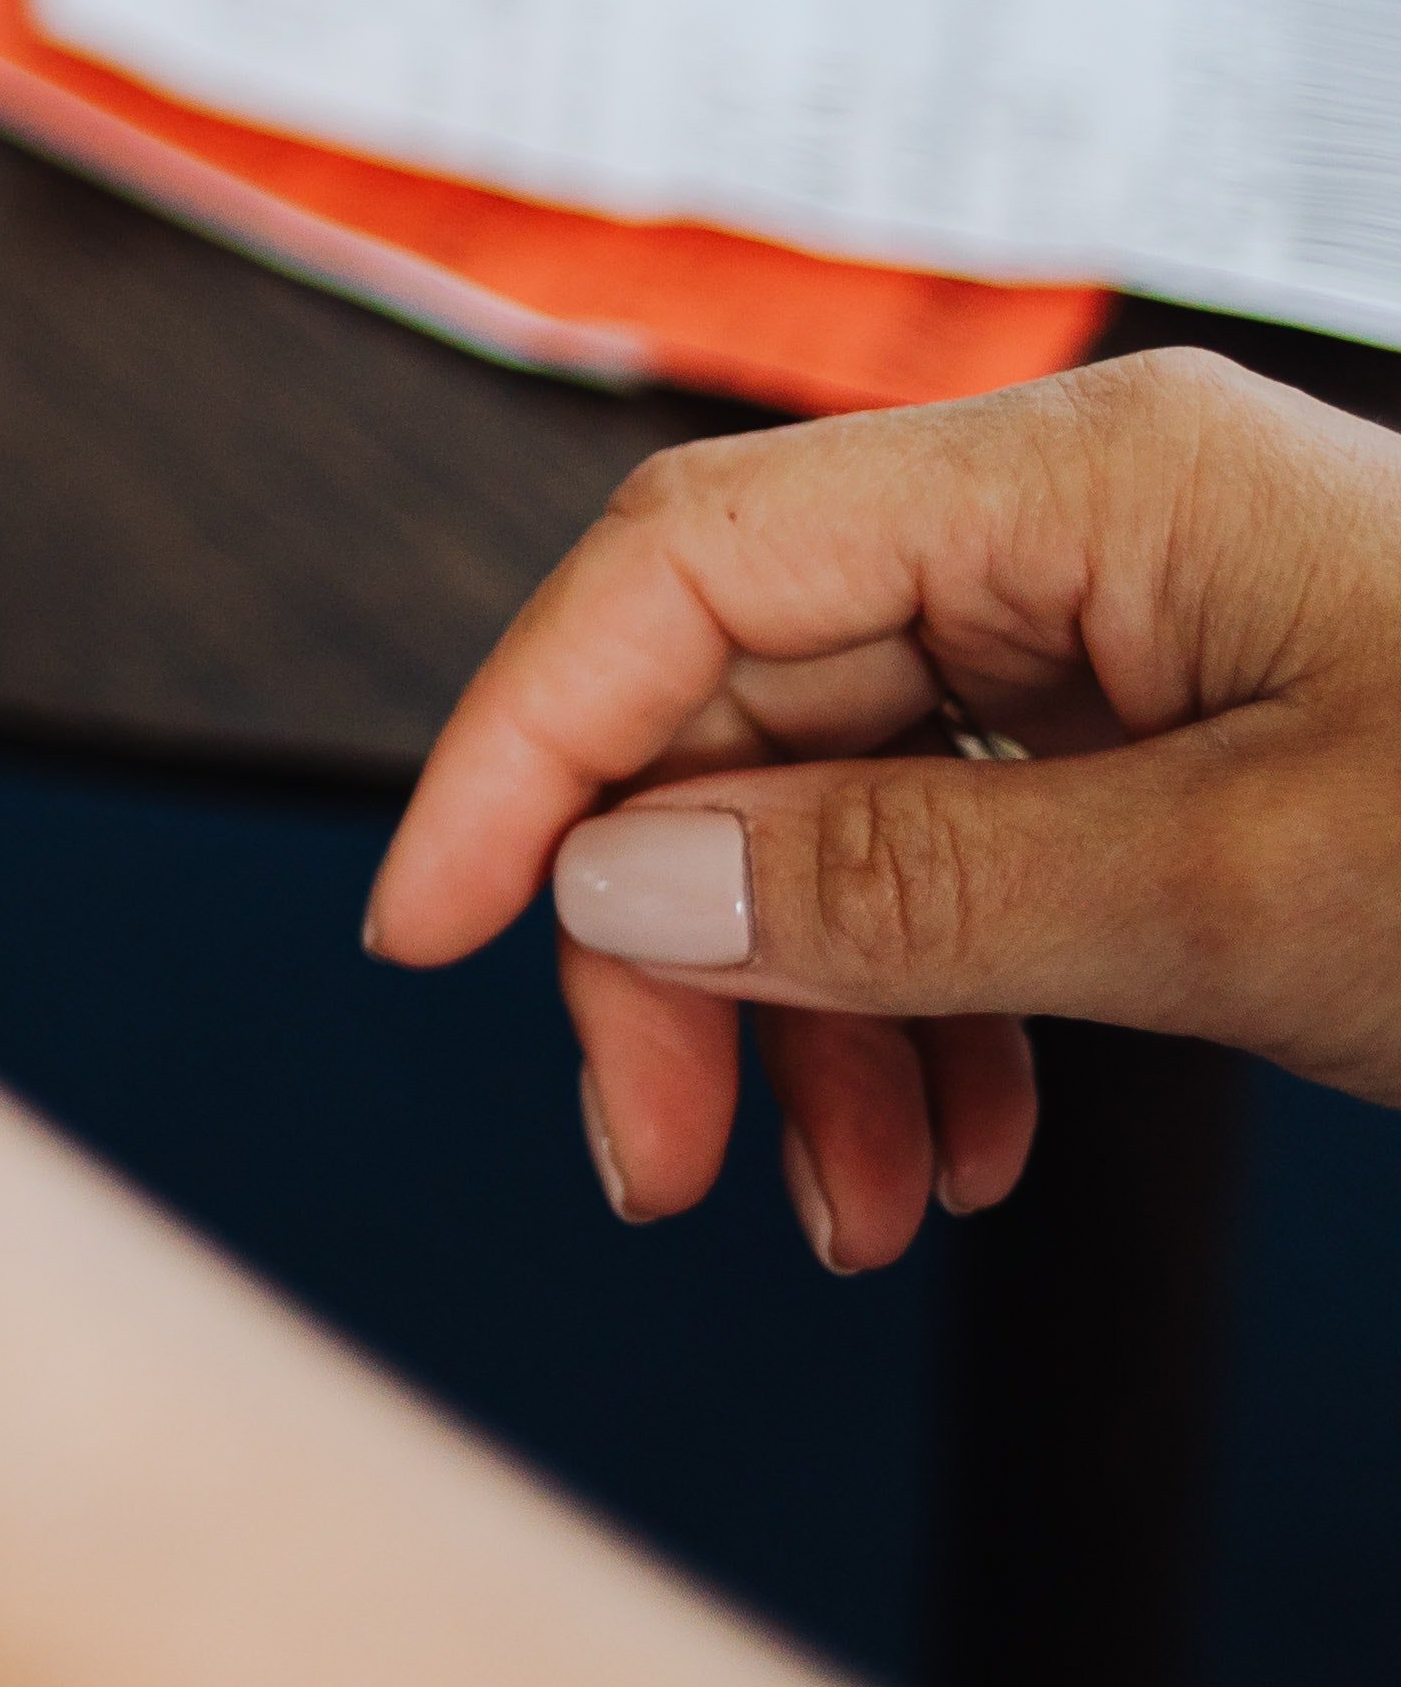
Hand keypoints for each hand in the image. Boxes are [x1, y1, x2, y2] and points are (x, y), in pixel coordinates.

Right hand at [369, 351, 1400, 1270]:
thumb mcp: (1257, 894)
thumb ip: (922, 882)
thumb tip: (624, 884)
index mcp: (1094, 480)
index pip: (690, 560)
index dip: (527, 745)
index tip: (430, 925)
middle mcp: (1088, 527)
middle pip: (750, 705)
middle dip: (686, 949)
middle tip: (661, 1149)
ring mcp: (1138, 631)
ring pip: (851, 807)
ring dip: (813, 1022)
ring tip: (857, 1206)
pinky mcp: (1187, 739)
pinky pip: (975, 857)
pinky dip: (935, 1014)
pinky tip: (962, 1145)